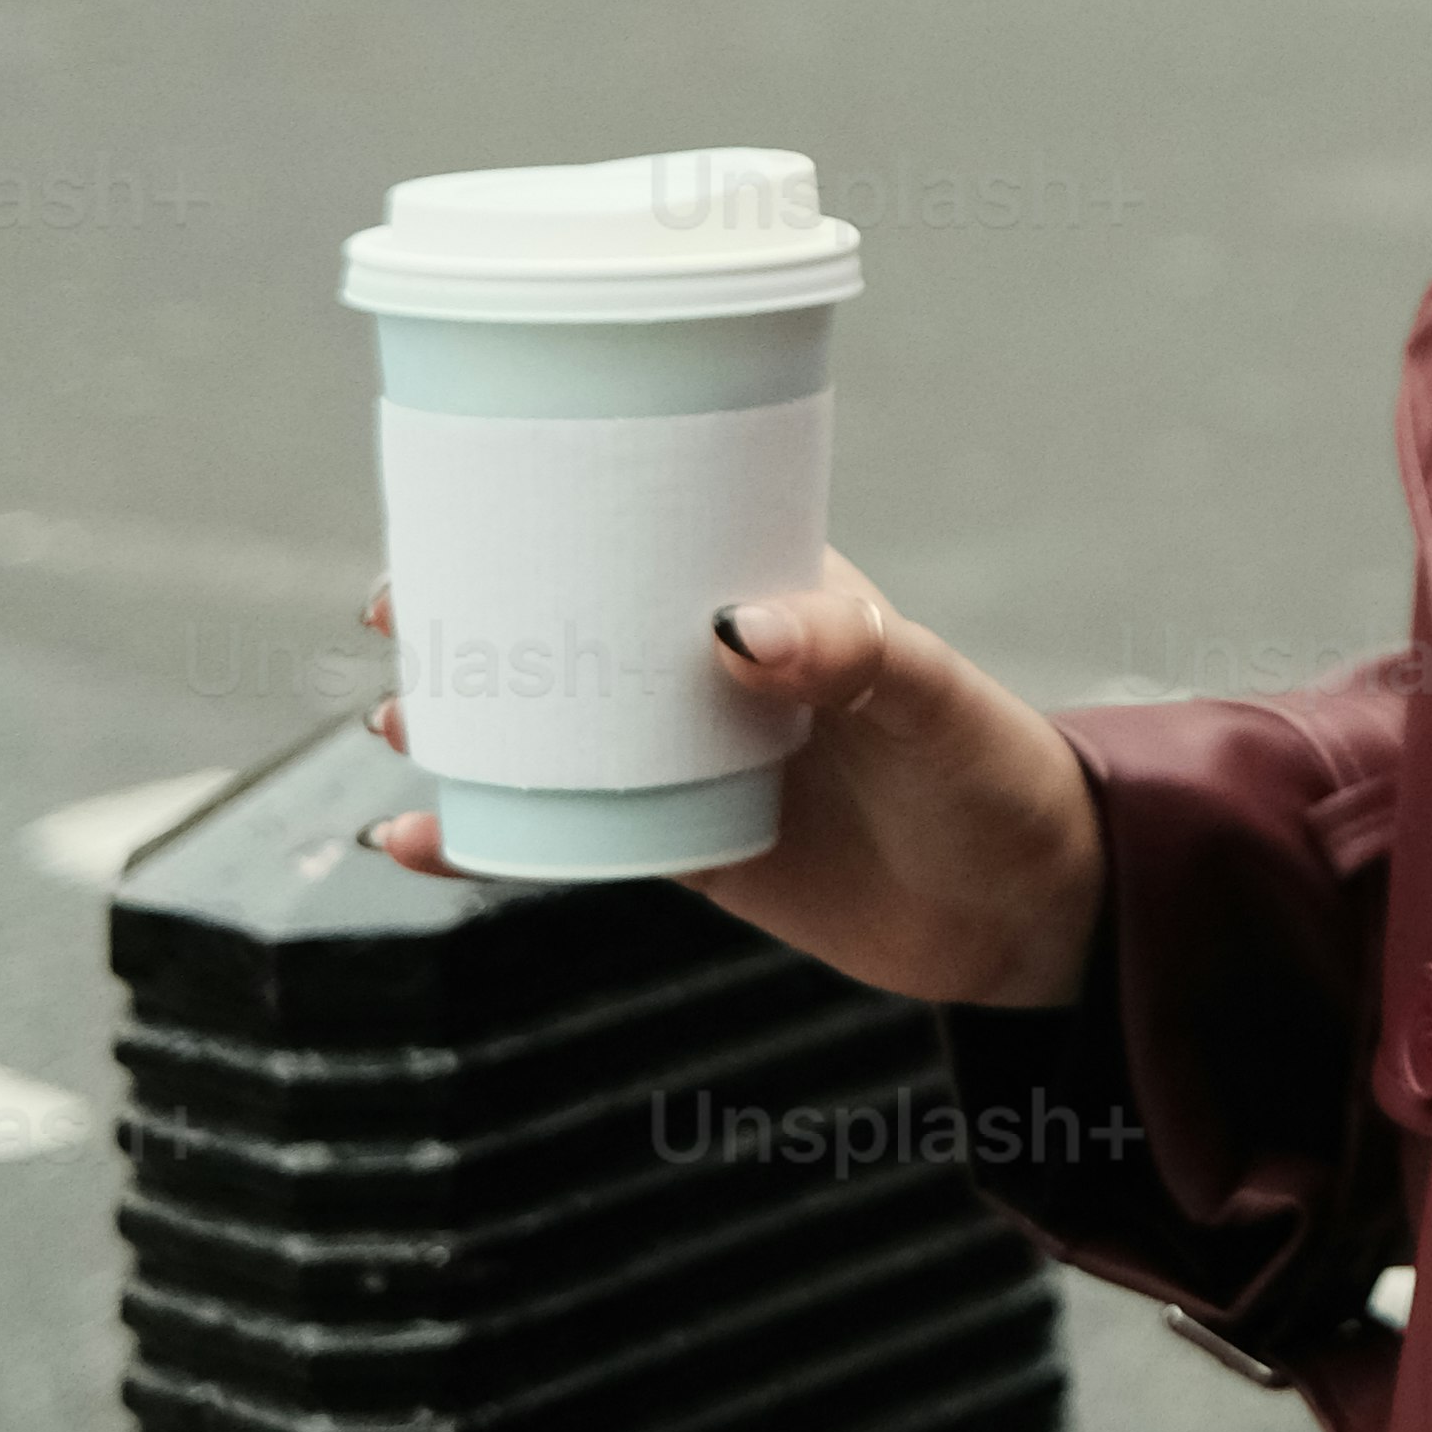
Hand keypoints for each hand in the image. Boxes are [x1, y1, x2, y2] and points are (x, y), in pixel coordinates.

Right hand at [364, 553, 1106, 1012]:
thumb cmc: (1001, 775)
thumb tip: (737, 626)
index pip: (647, 534)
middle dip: (477, 617)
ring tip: (399, 724)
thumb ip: (856, 653)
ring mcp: (696, 761)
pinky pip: (568, 838)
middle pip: (573, 628)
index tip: (453, 519)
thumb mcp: (938, 699)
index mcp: (776, 597)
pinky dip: (489, 841)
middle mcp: (723, 672)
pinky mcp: (689, 850)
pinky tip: (415, 845)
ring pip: (555, 731)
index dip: (548, 519)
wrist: (1033, 912)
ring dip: (468, 725)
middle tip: (398, 625)